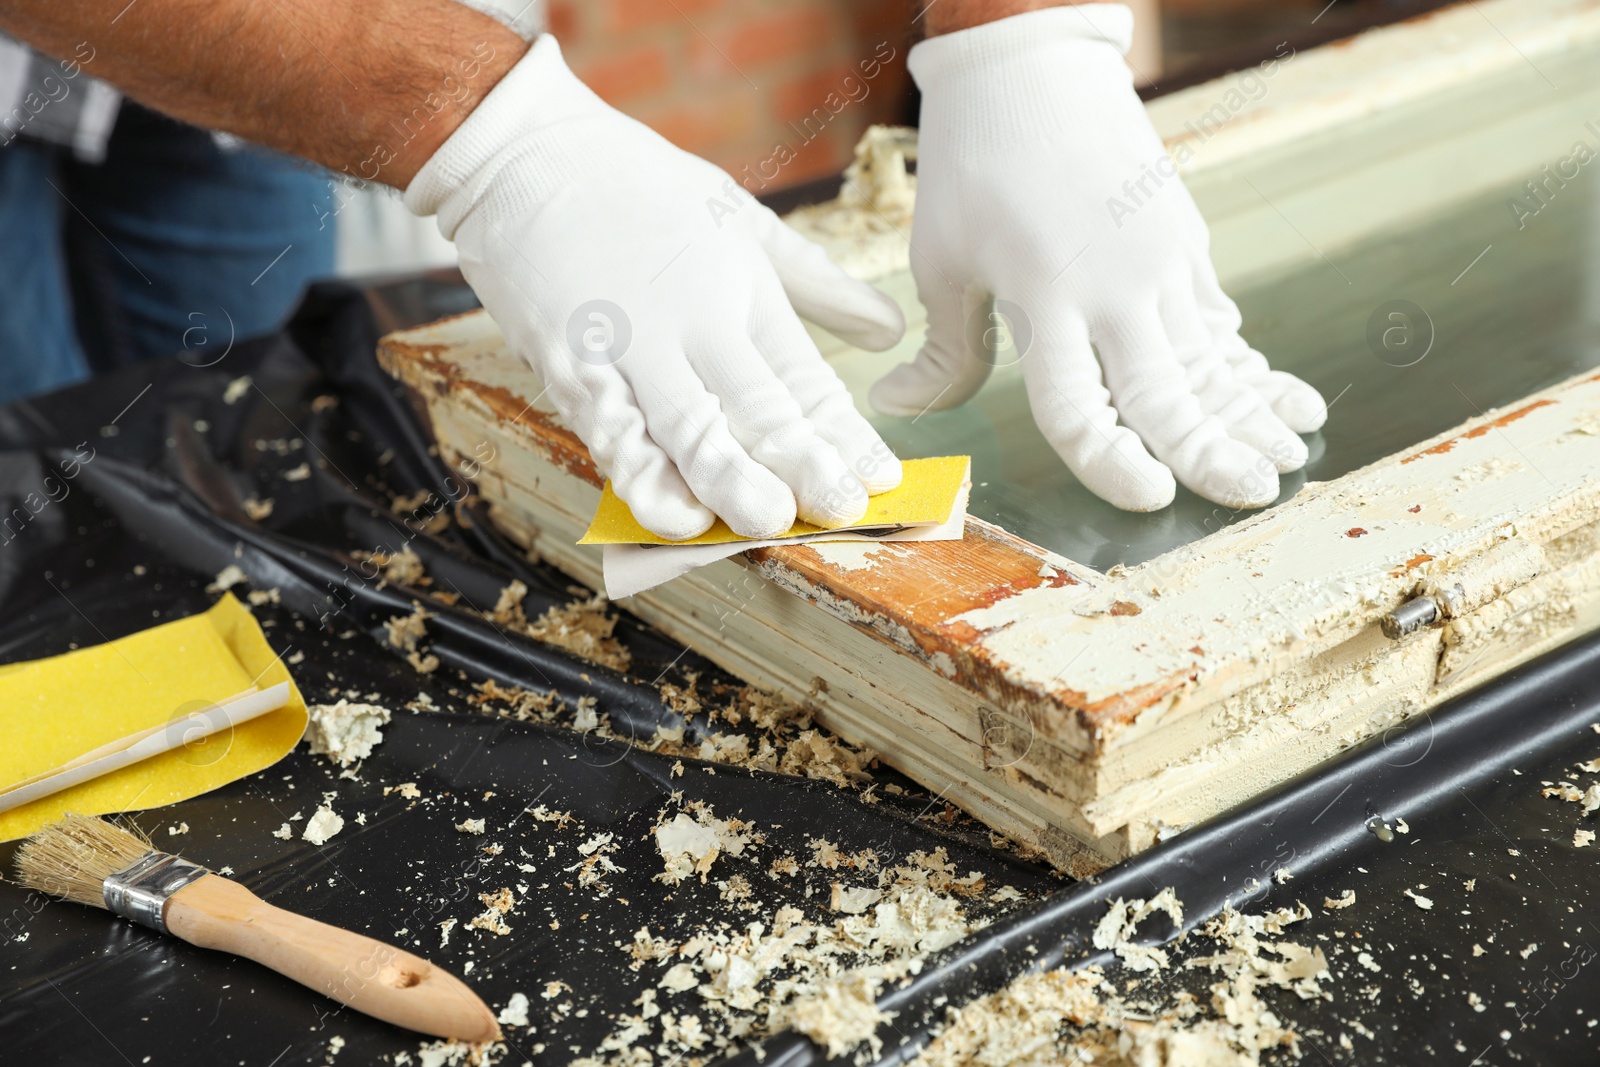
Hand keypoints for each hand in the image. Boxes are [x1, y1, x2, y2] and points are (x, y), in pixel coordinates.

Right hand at [406, 37, 904, 539]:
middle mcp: (691, 323)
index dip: (846, 435)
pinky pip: (612, 435)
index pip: (804, 378)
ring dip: (729, 481)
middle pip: (754, 407)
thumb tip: (889, 330)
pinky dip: (645, 481)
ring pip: (684, 428)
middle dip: (801, 465)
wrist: (522, 154)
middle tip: (839, 512)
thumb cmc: (639, 187)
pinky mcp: (566, 366)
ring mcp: (627, 349)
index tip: (883, 481)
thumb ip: (818, 283)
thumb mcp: (743, 221)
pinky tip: (676, 517)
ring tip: (767, 521)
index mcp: (741, 290)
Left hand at [871, 4, 1325, 511]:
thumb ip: (943, 352)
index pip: (1080, 407)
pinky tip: (1284, 400)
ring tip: (1292, 457)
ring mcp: (1160, 263)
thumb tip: (897, 410)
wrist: (1032, 65)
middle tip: (1254, 496)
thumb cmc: (972, 166)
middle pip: (1168, 392)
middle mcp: (1113, 288)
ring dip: (1252, 414)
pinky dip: (1247, 366)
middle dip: (1212, 452)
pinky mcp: (1184, 242)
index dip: (1112, 462)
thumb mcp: (941, 261)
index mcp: (1044, 298)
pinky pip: (1218, 321)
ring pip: (1210, 359)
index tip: (1149, 499)